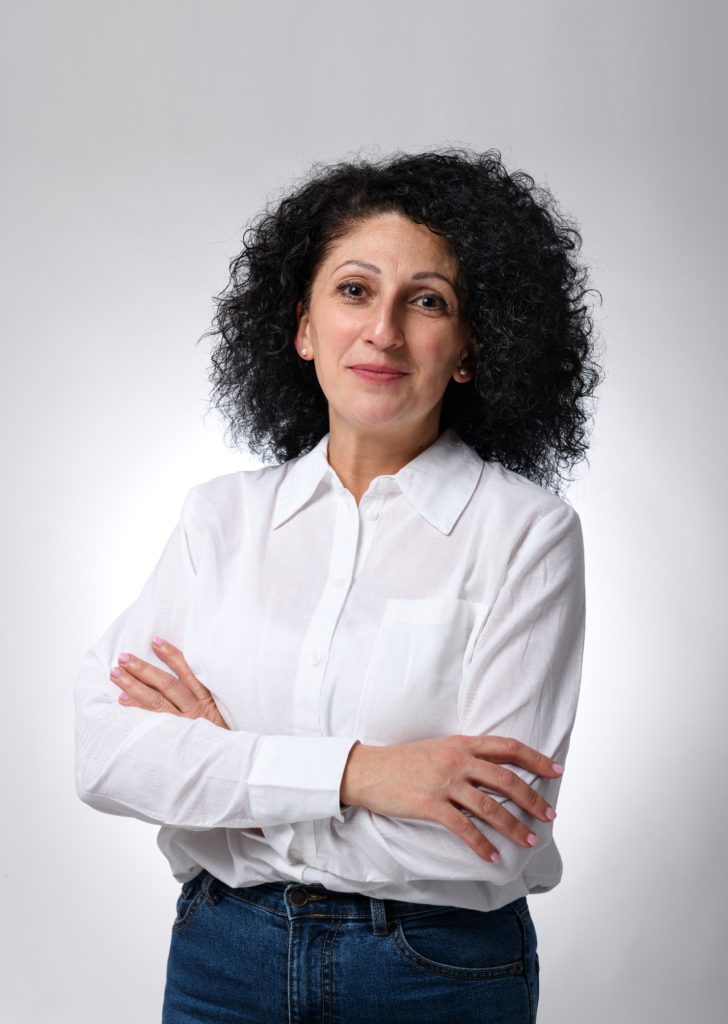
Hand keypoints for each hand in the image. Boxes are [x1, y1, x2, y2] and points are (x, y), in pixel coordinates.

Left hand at [110, 636, 229, 728]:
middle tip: (123, 657)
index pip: (187, 671)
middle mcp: (194, 709)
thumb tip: (185, 666)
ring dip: (133, 686)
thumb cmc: (220, 728)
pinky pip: (152, 721)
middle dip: (143, 669)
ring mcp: (182, 724)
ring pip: (156, 702)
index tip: (155, 641)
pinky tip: (122, 700)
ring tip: (116, 674)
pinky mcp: (173, 737)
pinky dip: (137, 709)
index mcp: (206, 697)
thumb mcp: (221, 705)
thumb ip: (203, 688)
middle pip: (166, 685)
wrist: (225, 757)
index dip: (171, 655)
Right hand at [340, 734, 562, 862]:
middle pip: (506, 779)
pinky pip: (464, 828)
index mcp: (462, 743)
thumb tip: (495, 770)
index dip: (535, 758)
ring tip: (530, 841)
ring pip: (490, 806)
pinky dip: (482, 845)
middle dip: (533, 798)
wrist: (367, 769)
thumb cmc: (403, 761)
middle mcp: (457, 759)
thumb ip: (465, 755)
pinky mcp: (430, 804)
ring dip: (514, 826)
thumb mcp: (438, 748)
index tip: (556, 771)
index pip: (508, 746)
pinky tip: (493, 857)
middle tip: (550, 815)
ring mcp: (444, 782)